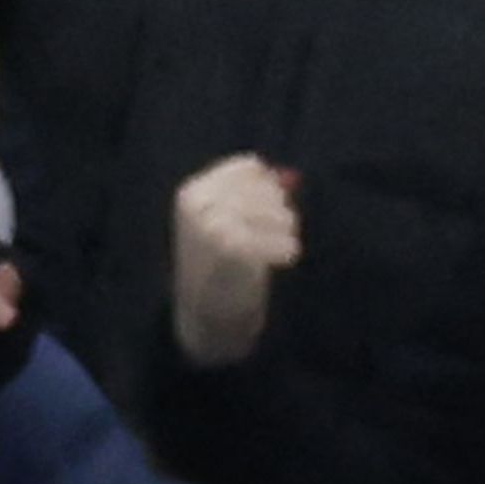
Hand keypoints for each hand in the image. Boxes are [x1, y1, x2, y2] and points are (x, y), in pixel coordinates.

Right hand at [171, 154, 300, 368]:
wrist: (204, 315)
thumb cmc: (218, 265)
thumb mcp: (225, 220)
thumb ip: (255, 194)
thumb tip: (291, 176)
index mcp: (193, 191)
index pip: (251, 168)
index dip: (266, 190)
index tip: (257, 217)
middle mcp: (199, 204)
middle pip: (270, 190)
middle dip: (278, 214)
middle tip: (264, 240)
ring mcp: (214, 224)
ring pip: (281, 213)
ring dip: (285, 234)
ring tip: (267, 254)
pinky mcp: (234, 248)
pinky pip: (283, 240)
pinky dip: (287, 253)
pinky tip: (276, 264)